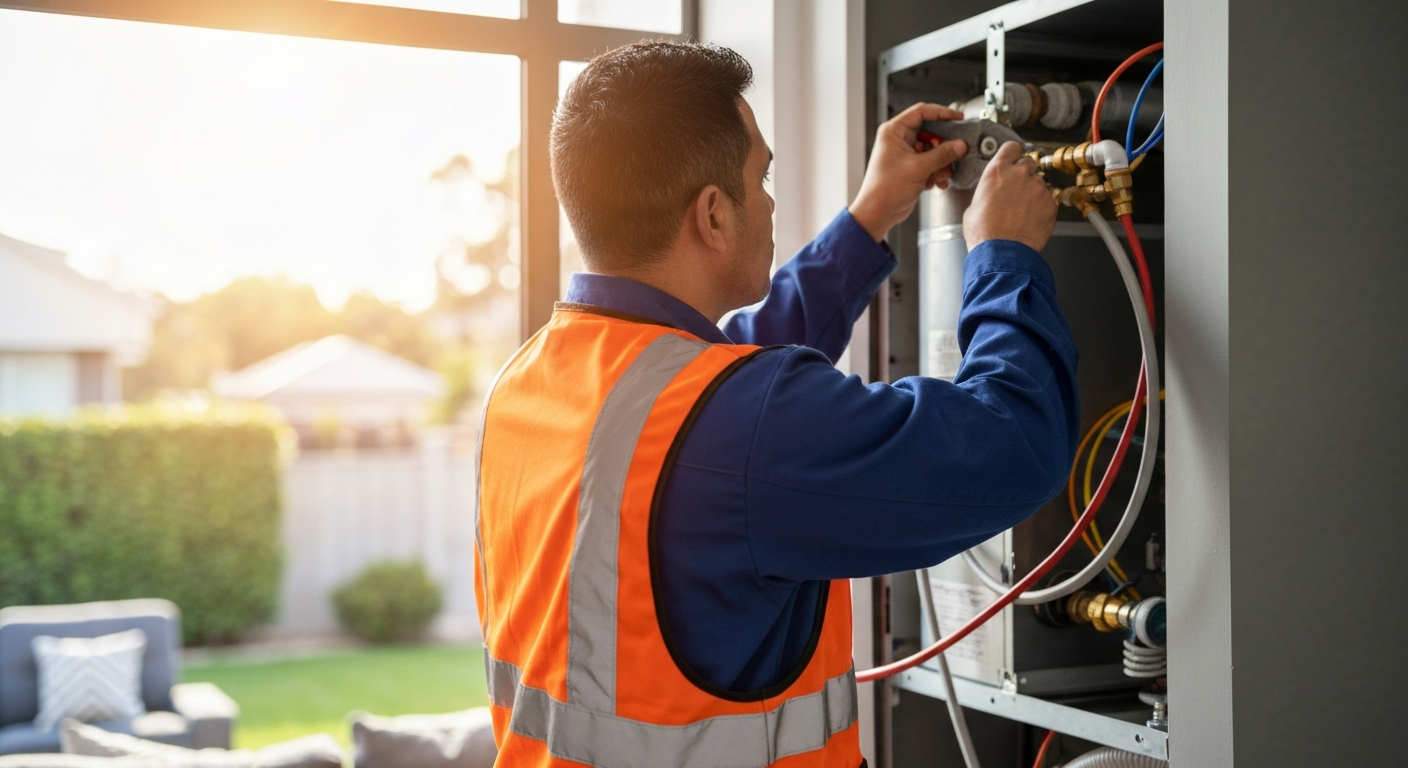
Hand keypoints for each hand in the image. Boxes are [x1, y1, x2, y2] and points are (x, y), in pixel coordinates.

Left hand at [849, 103, 967, 241]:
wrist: (878, 213)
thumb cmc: (884, 190)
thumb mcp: (918, 168)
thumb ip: (942, 155)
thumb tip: (960, 145)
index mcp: (894, 132)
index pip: (921, 112)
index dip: (942, 113)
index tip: (958, 118)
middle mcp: (899, 140)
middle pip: (930, 133)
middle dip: (943, 146)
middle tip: (955, 152)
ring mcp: (905, 155)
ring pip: (933, 150)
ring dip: (941, 163)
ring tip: (942, 174)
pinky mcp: (911, 168)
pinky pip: (931, 164)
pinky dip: (936, 172)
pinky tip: (937, 182)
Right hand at [963, 141, 1056, 252]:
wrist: (1001, 253)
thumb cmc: (984, 233)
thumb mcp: (973, 207)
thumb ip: (986, 192)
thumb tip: (989, 194)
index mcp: (997, 171)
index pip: (1012, 147)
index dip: (1013, 153)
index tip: (1014, 158)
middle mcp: (1020, 174)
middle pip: (1029, 163)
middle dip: (1024, 174)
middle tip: (1017, 191)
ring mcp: (1038, 188)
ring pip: (1041, 182)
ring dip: (1034, 192)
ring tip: (1024, 210)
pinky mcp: (1051, 203)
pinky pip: (1050, 199)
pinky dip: (1043, 206)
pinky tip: (1032, 218)